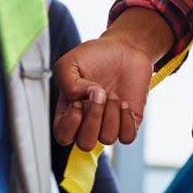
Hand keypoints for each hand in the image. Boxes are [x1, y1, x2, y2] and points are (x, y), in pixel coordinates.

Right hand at [53, 8, 173, 150]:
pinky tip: (125, 103)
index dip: (71, 121)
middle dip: (93, 118)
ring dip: (111, 113)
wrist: (126, 48)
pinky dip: (127, 120)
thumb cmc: (97, 55)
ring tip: (113, 94)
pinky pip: (127, 137)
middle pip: (85, 144)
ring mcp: (109, 123)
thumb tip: (81, 99)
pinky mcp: (129, 122)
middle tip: (100, 94)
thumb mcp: (70, 62)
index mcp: (69, 112)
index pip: (63, 136)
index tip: (78, 98)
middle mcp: (88, 122)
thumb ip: (66, 83)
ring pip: (107, 139)